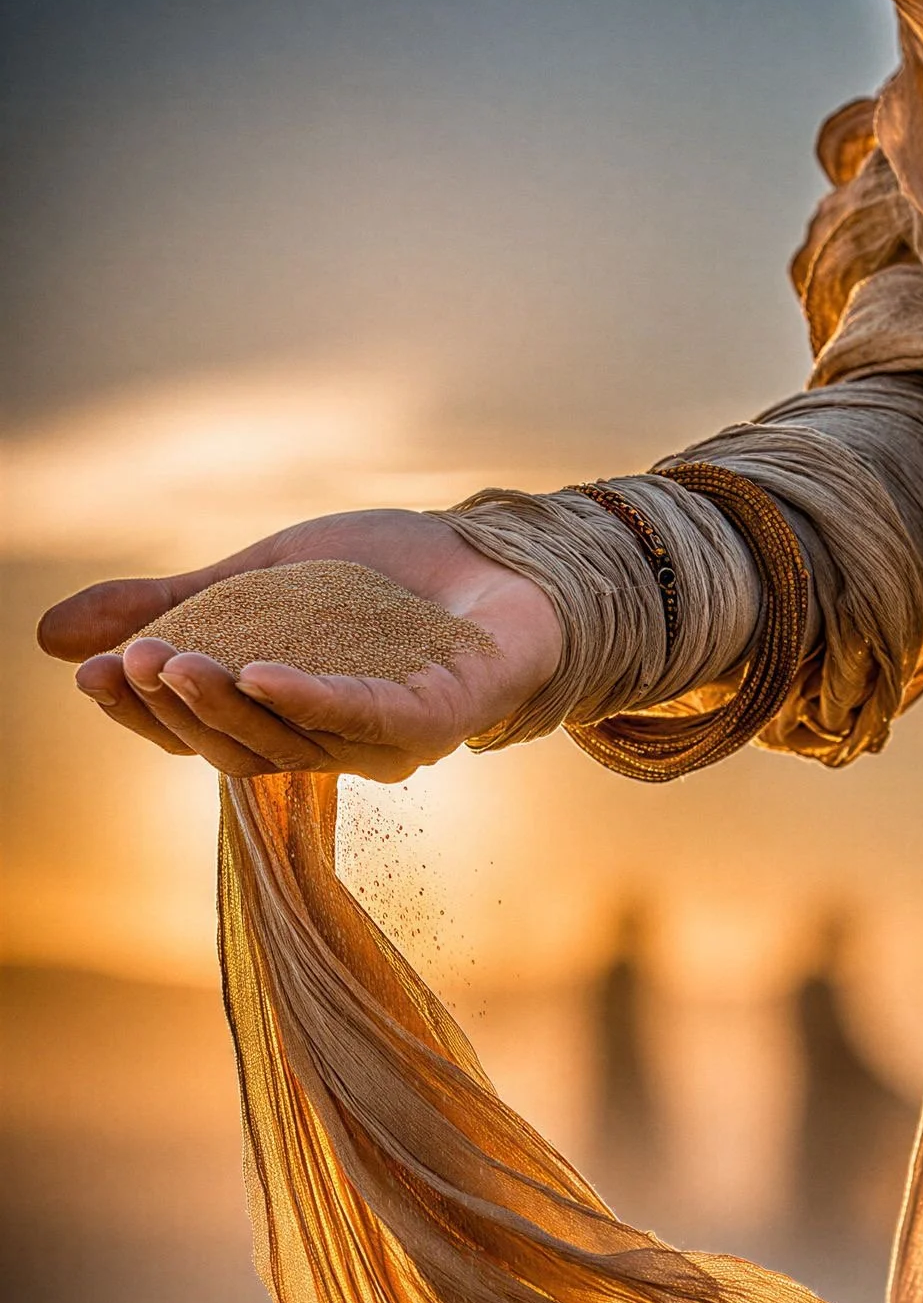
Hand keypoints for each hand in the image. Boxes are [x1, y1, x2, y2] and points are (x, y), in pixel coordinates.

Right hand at [37, 509, 562, 780]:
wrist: (496, 555)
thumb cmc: (384, 579)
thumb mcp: (257, 580)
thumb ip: (168, 604)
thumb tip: (47, 640)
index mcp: (286, 721)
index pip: (203, 735)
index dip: (144, 713)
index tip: (90, 677)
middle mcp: (336, 746)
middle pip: (240, 747)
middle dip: (176, 709)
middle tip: (126, 664)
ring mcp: (391, 740)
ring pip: (293, 738)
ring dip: (227, 703)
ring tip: (171, 660)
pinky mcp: (442, 717)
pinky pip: (370, 716)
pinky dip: (312, 697)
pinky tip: (262, 670)